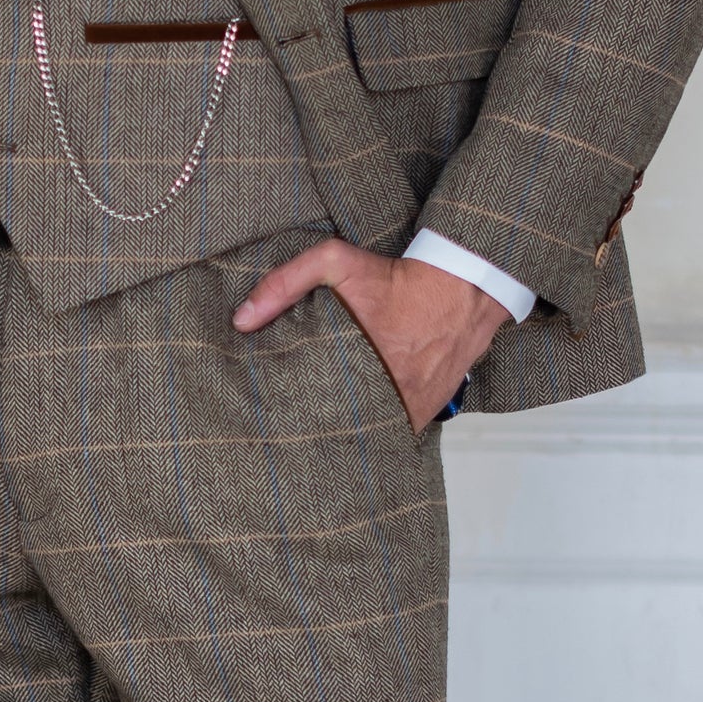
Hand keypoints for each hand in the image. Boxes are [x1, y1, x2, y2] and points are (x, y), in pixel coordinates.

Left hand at [231, 239, 511, 431]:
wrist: (461, 288)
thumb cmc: (396, 277)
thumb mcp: (334, 263)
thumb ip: (285, 284)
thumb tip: (242, 320)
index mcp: (358, 366)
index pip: (309, 405)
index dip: (287, 412)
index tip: (268, 413)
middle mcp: (386, 397)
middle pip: (336, 428)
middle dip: (312, 429)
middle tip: (285, 432)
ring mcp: (409, 410)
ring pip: (366, 436)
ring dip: (346, 434)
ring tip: (315, 438)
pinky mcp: (426, 413)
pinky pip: (394, 432)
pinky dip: (377, 431)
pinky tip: (357, 429)